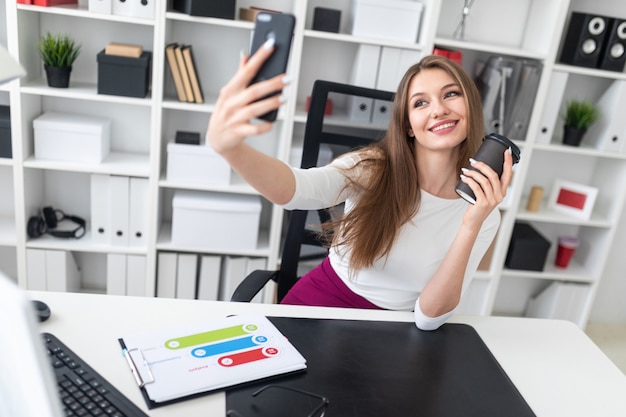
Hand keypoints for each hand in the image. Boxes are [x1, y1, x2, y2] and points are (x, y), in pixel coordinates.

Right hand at [207, 39, 289, 155]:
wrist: (217, 138)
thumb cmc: (226, 113)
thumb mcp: (229, 93)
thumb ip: (239, 76)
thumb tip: (246, 57)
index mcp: (230, 90)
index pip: (246, 70)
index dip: (259, 57)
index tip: (270, 46)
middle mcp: (231, 103)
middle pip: (253, 90)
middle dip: (272, 83)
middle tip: (287, 78)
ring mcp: (234, 118)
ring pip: (254, 109)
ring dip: (270, 103)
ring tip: (283, 98)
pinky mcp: (238, 132)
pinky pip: (254, 129)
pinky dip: (264, 126)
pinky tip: (271, 123)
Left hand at [459, 148, 513, 226]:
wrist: (473, 221)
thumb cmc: (477, 205)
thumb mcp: (485, 193)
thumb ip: (486, 184)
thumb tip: (478, 167)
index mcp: (502, 191)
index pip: (508, 174)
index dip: (508, 162)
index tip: (506, 151)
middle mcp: (499, 195)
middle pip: (493, 175)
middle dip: (482, 166)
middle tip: (472, 161)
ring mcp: (492, 200)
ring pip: (484, 181)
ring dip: (473, 173)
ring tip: (465, 171)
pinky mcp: (483, 203)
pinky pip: (476, 188)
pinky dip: (469, 181)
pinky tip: (464, 178)